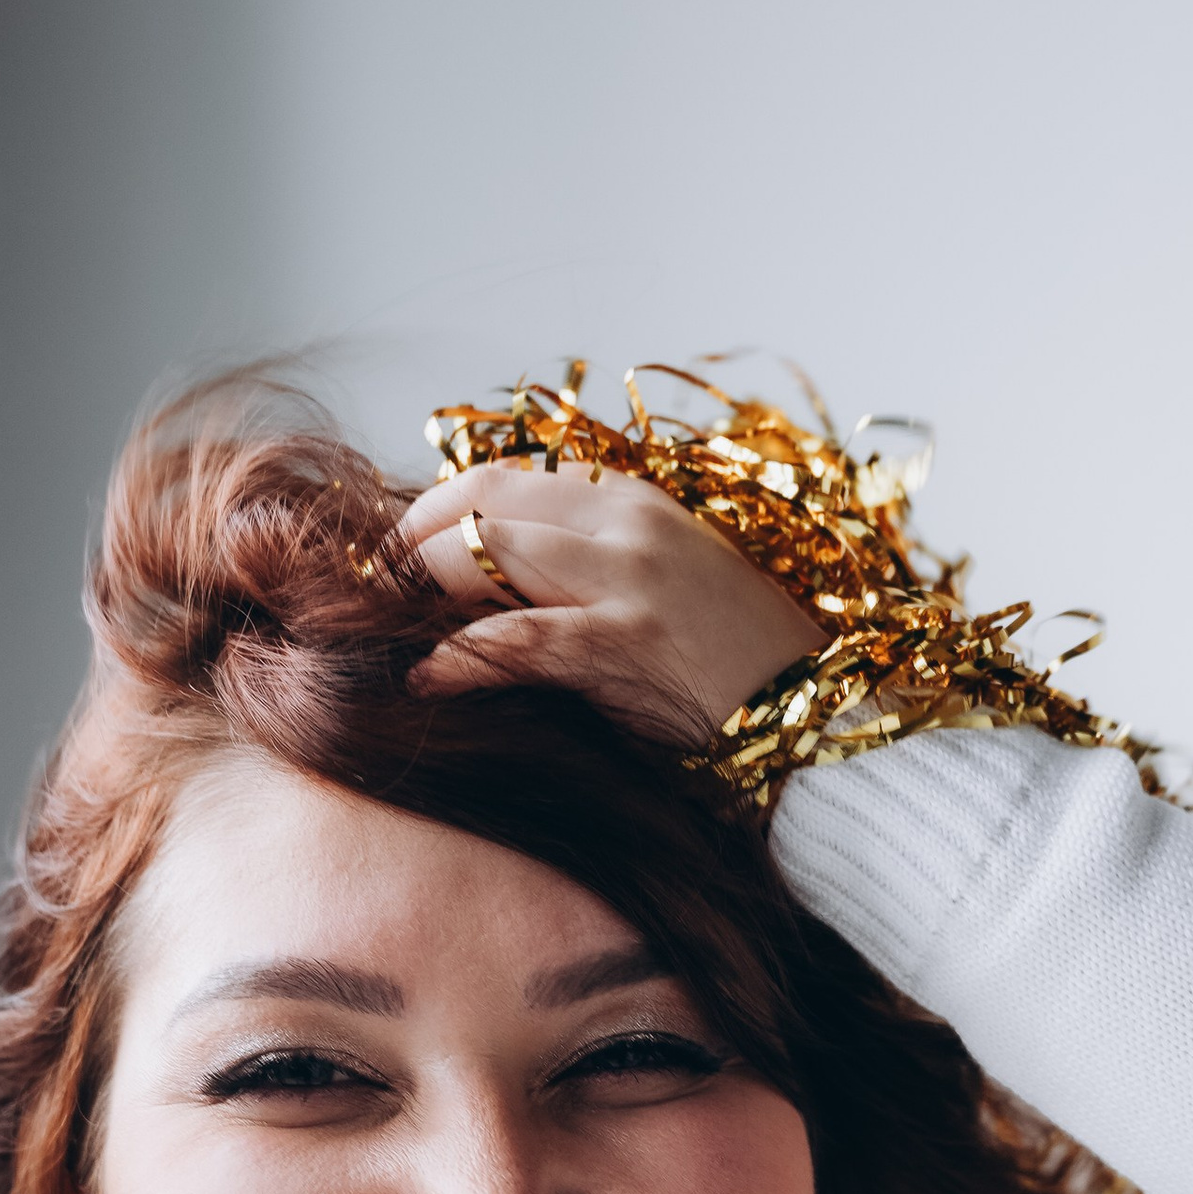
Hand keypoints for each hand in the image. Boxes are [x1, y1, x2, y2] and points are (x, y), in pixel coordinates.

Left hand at [395, 465, 823, 741]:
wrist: (827, 715)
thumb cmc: (743, 668)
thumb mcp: (667, 590)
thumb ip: (590, 570)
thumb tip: (495, 584)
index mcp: (632, 502)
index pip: (502, 478)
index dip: (433, 510)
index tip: (393, 553)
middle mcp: (625, 521)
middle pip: (478, 500)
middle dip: (407, 540)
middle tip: (365, 589)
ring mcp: (628, 577)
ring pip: (484, 550)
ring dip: (417, 587)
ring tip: (380, 624)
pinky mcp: (630, 642)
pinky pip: (520, 637)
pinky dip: (460, 656)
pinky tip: (425, 679)